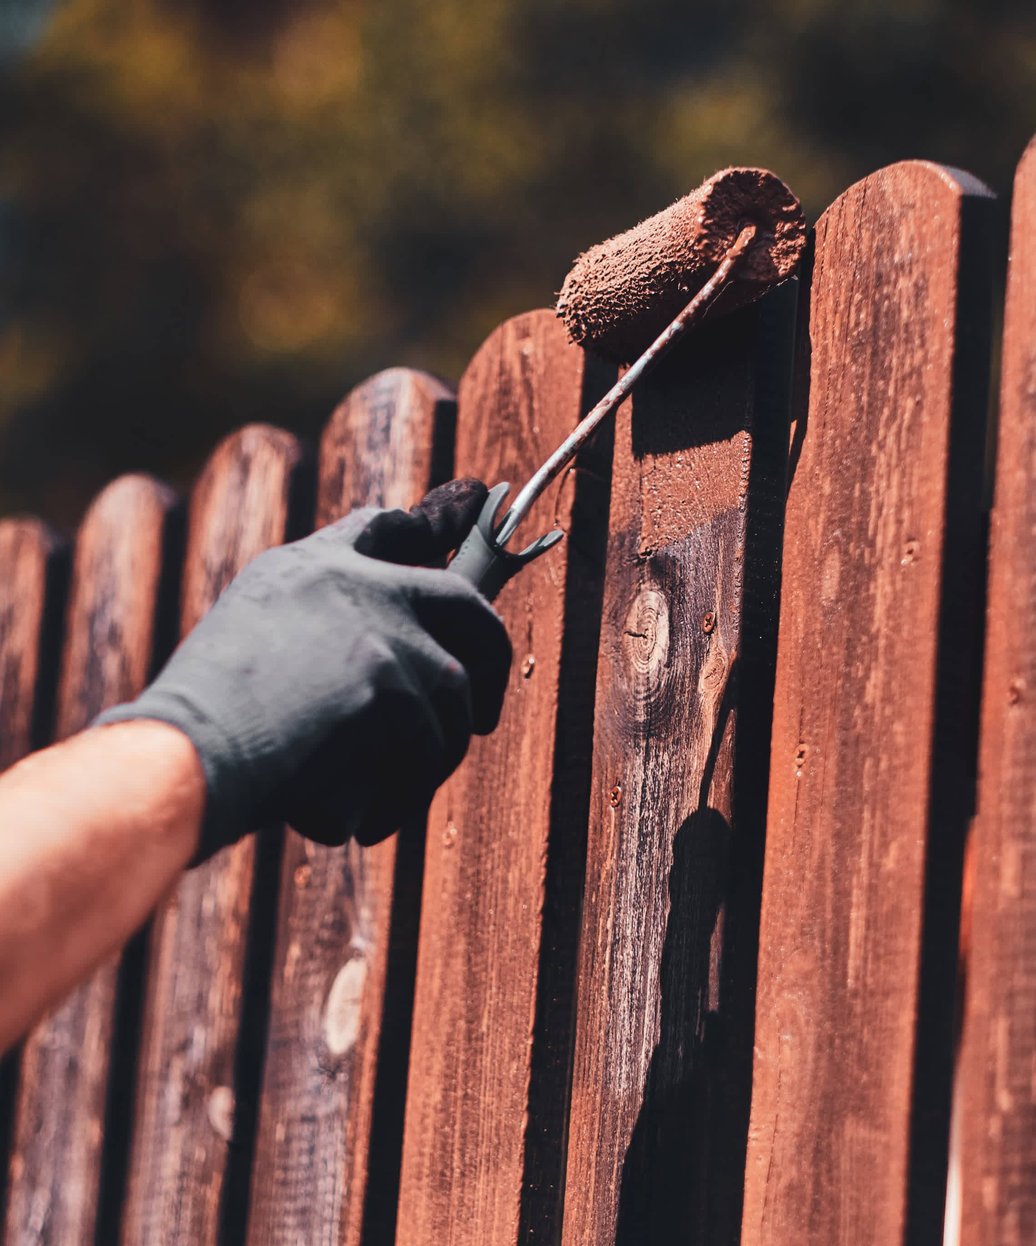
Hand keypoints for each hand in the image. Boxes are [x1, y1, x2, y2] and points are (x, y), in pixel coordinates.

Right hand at [95, 480, 511, 859]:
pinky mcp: (389, 686)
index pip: (383, 529)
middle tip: (483, 716)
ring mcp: (378, 629)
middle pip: (464, 602)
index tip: (468, 514)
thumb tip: (379, 657)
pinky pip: (426, 753)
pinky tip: (365, 822)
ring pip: (453, 696)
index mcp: (310, 567)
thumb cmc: (198, 724)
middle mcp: (354, 583)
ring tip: (388, 800)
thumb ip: (312, 623)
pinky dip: (401, 798)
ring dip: (431, 757)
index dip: (430, 529)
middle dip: (491, 659)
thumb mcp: (247, 639)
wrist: (181, 756)